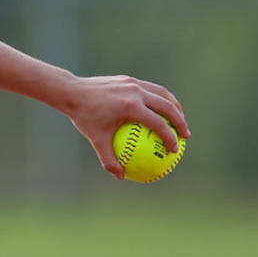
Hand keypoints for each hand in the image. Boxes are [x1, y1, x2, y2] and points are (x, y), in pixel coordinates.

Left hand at [58, 75, 189, 178]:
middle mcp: (135, 92)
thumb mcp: (96, 140)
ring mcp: (133, 83)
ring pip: (162, 94)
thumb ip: (109, 159)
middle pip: (167, 106)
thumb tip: (120, 177)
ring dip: (175, 107)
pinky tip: (161, 111)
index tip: (175, 150)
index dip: (169, 137)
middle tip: (186, 136)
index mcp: (130, 106)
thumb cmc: (84, 117)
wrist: (71, 91)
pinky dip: (160, 99)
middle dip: (180, 121)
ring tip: (180, 121)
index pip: (158, 123)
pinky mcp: (128, 79)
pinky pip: (150, 89)